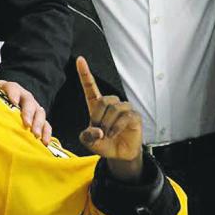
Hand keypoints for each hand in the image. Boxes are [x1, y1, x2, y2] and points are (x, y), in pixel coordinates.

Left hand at [0, 67, 51, 144]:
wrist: (6, 104)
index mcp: (11, 89)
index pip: (13, 87)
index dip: (14, 93)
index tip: (13, 102)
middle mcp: (25, 98)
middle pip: (29, 102)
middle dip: (29, 112)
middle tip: (27, 123)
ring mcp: (33, 109)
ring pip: (40, 113)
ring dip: (39, 124)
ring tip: (36, 135)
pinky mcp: (38, 121)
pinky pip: (46, 125)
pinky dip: (47, 133)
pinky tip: (45, 143)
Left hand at [76, 55, 142, 181]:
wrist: (120, 155)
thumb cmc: (105, 144)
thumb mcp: (90, 142)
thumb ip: (87, 136)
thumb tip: (98, 130)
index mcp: (97, 106)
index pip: (90, 87)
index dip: (85, 73)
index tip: (80, 60)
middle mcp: (111, 104)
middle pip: (103, 100)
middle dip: (98, 118)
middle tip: (99, 131)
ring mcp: (124, 109)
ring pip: (114, 108)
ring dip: (107, 124)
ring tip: (107, 134)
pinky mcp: (134, 116)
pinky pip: (124, 116)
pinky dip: (116, 127)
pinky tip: (113, 134)